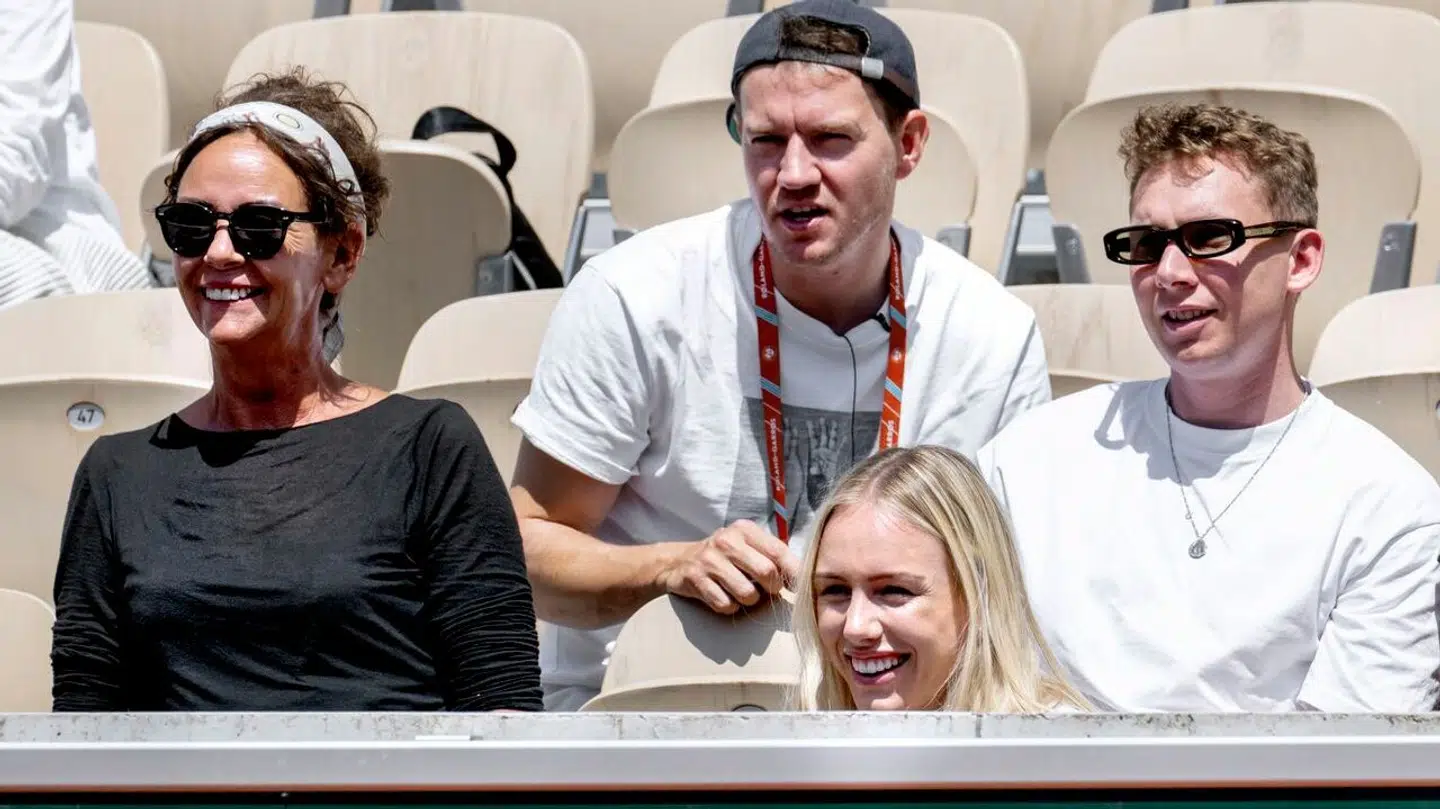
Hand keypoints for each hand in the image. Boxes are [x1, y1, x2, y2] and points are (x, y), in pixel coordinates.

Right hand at [657, 520, 797, 614]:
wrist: (679, 561)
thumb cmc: (725, 557)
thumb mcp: (748, 546)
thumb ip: (773, 556)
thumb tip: (803, 577)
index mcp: (744, 530)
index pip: (778, 551)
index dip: (793, 572)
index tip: (801, 587)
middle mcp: (726, 541)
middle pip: (766, 573)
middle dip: (771, 589)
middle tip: (766, 590)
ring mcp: (709, 560)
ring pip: (747, 593)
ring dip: (748, 600)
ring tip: (740, 591)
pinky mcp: (695, 580)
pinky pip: (725, 605)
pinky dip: (729, 606)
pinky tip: (722, 595)